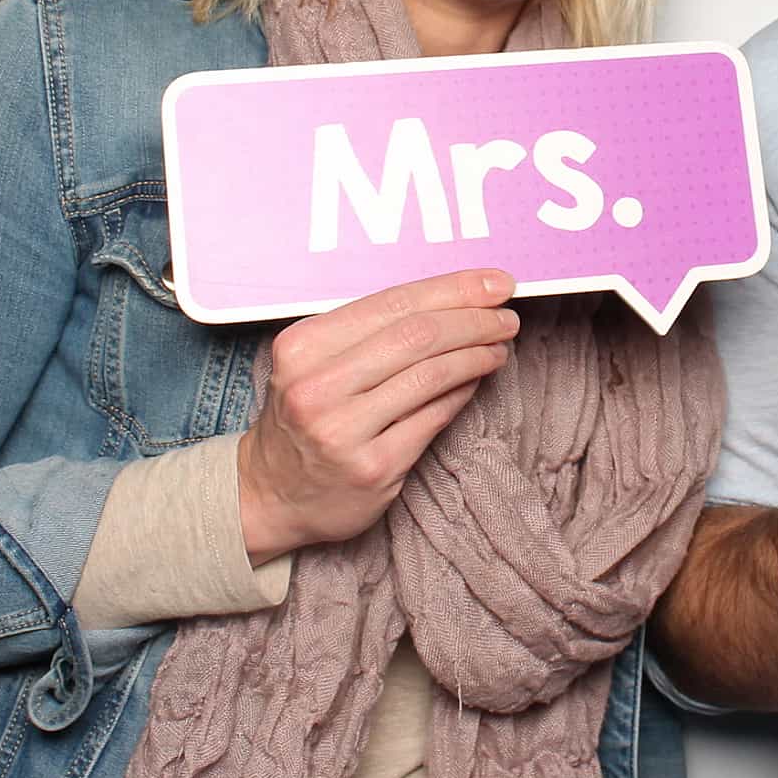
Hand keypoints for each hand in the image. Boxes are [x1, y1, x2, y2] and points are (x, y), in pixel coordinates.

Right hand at [235, 268, 519, 561]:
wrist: (270, 494)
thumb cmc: (304, 416)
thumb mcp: (315, 362)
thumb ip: (370, 332)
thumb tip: (456, 300)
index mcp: (302, 346)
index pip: (393, 303)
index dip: (453, 289)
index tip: (495, 283)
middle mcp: (317, 387)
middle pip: (418, 336)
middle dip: (475, 320)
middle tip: (507, 317)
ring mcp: (344, 431)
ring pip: (432, 376)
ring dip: (476, 355)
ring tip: (499, 346)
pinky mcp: (372, 468)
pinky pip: (434, 418)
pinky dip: (463, 392)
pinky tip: (477, 380)